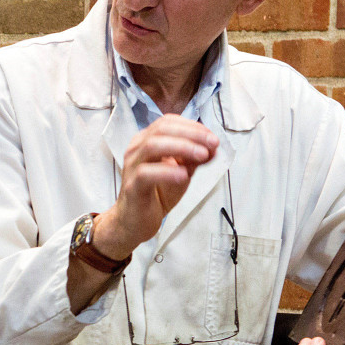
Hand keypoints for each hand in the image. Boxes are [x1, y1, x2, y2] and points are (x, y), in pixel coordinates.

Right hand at [96, 115, 218, 255]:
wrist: (136, 222)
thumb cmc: (156, 193)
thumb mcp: (181, 172)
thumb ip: (194, 160)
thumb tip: (213, 148)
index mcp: (146, 140)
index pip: (168, 122)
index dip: (192, 126)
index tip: (212, 137)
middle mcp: (136, 149)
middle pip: (161, 129)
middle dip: (191, 133)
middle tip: (212, 143)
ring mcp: (131, 166)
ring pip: (152, 146)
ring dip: (181, 147)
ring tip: (202, 155)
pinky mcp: (131, 186)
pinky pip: (146, 173)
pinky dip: (167, 172)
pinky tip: (184, 175)